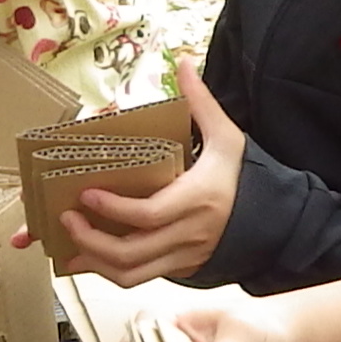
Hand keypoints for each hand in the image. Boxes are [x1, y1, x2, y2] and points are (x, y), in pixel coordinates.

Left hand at [53, 63, 248, 285]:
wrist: (274, 220)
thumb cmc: (244, 177)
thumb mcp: (227, 137)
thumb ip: (202, 103)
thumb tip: (184, 63)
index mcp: (198, 200)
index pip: (149, 214)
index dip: (114, 209)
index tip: (87, 194)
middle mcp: (189, 234)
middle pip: (132, 252)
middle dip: (92, 240)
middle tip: (66, 219)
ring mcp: (184, 257)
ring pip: (132, 274)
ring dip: (95, 264)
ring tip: (70, 245)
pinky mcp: (181, 270)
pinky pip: (139, 279)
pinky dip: (110, 273)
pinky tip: (88, 260)